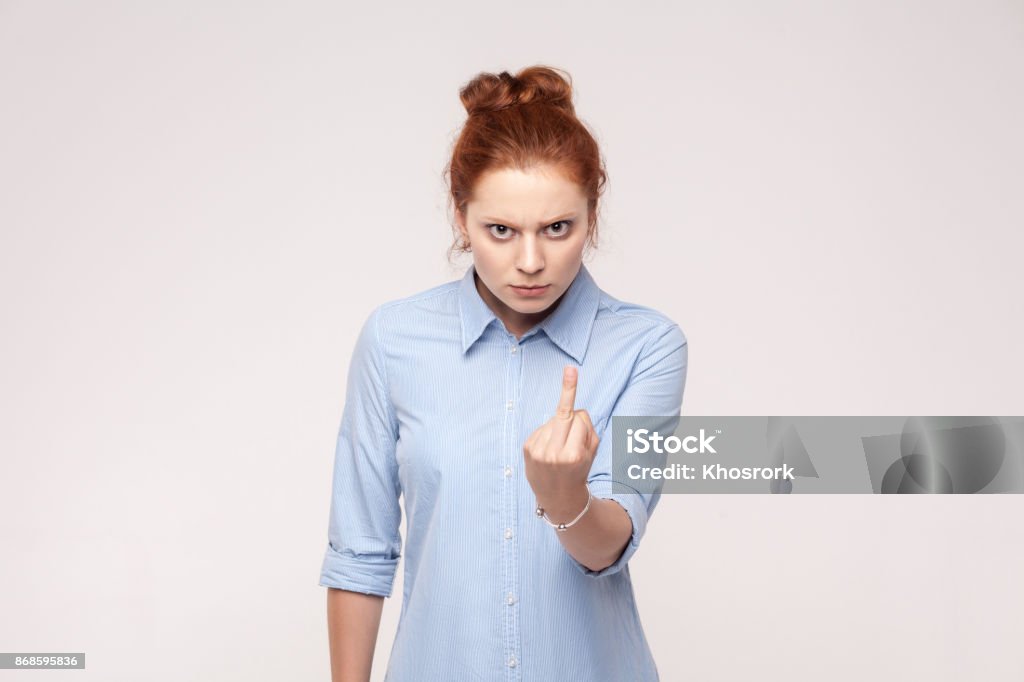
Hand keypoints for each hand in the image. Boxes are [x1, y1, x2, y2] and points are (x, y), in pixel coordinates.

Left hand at [522, 366, 598, 511]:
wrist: (558, 497)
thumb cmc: (579, 470)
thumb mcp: (592, 452)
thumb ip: (588, 428)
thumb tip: (575, 408)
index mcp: (574, 454)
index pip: (580, 418)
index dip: (583, 422)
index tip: (572, 370)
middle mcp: (554, 453)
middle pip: (565, 413)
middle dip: (568, 390)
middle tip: (570, 369)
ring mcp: (539, 451)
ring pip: (553, 419)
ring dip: (559, 426)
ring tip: (560, 446)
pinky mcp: (528, 449)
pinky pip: (542, 427)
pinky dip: (548, 432)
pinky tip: (549, 447)